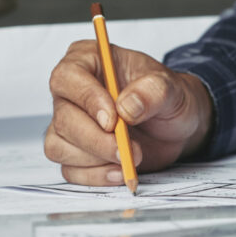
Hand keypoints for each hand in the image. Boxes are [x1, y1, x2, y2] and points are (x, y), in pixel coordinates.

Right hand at [45, 40, 212, 185]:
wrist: (176, 126)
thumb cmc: (168, 98)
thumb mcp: (171, 88)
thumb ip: (153, 91)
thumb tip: (127, 107)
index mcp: (88, 61)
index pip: (68, 77)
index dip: (87, 99)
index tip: (112, 120)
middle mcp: (72, 92)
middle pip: (63, 118)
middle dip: (96, 139)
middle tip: (125, 150)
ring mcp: (69, 123)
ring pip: (60, 146)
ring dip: (96, 160)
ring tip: (130, 159)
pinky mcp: (74, 151)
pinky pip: (70, 170)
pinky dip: (96, 175)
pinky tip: (119, 172)